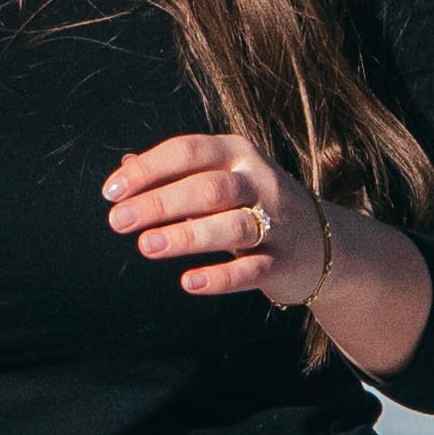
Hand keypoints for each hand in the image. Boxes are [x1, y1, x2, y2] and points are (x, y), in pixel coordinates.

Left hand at [106, 132, 339, 306]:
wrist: (322, 242)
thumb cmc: (253, 204)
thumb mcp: (221, 177)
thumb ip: (175, 173)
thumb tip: (124, 166)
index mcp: (237, 153)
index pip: (188, 151)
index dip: (147, 170)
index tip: (111, 192)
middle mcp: (259, 181)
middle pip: (207, 187)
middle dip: (159, 203)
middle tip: (118, 222)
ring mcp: (276, 222)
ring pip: (230, 225)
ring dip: (186, 236)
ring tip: (147, 246)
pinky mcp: (283, 261)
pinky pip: (251, 269)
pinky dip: (220, 277)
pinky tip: (189, 283)